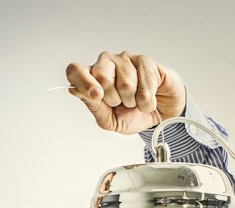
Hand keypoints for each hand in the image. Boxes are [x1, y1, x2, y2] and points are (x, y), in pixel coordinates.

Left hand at [65, 51, 185, 133]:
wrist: (159, 116)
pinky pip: (145, 84)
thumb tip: (74, 90)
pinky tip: (149, 98)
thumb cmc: (132, 116)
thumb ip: (94, 107)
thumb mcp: (110, 121)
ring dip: (133, 100)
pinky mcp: (144, 60)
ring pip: (125, 83)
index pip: (75, 71)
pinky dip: (147, 100)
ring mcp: (124, 59)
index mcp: (92, 79)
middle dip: (114, 99)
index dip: (82, 81)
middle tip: (122, 103)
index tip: (96, 96)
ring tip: (136, 101)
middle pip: (101, 76)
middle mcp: (105, 64)